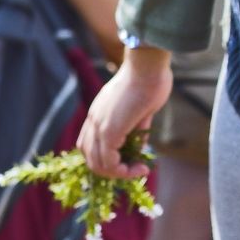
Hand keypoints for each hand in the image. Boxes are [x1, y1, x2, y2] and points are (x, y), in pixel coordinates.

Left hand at [76, 47, 172, 178]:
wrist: (147, 66)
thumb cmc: (149, 81)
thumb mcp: (140, 111)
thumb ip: (136, 130)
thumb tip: (139, 147)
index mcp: (98, 114)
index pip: (91, 146)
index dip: (109, 159)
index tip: (133, 160)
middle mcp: (93, 120)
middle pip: (90, 159)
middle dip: (114, 171)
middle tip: (136, 168)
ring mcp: (99, 125)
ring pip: (97, 164)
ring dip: (118, 174)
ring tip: (138, 169)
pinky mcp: (109, 129)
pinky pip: (109, 161)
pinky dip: (123, 171)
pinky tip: (140, 167)